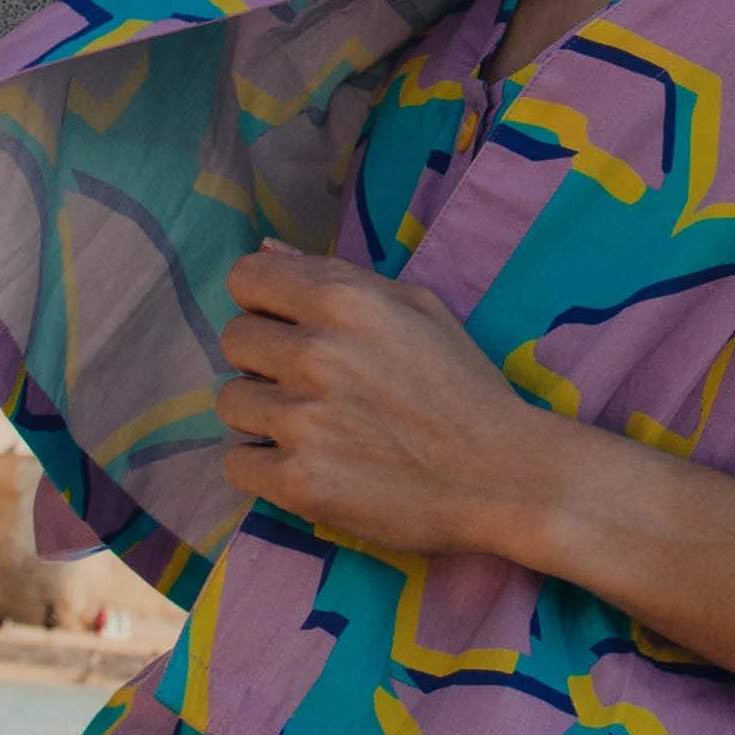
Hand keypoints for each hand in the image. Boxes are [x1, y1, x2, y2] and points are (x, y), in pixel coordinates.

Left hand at [217, 250, 555, 564]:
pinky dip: (263, 466)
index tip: (286, 326)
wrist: (504, 477)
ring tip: (312, 427)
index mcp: (344, 301)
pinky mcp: (298, 482)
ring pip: (230, 401)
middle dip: (263, 358)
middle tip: (307, 383)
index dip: (262, 302)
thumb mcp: (418, 308)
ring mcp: (303, 421)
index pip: (245, 280)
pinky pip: (236, 462)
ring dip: (262, 413)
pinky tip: (306, 463)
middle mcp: (315, 354)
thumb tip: (265, 251)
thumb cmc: (464, 387)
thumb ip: (337, 275)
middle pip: (233, 340)